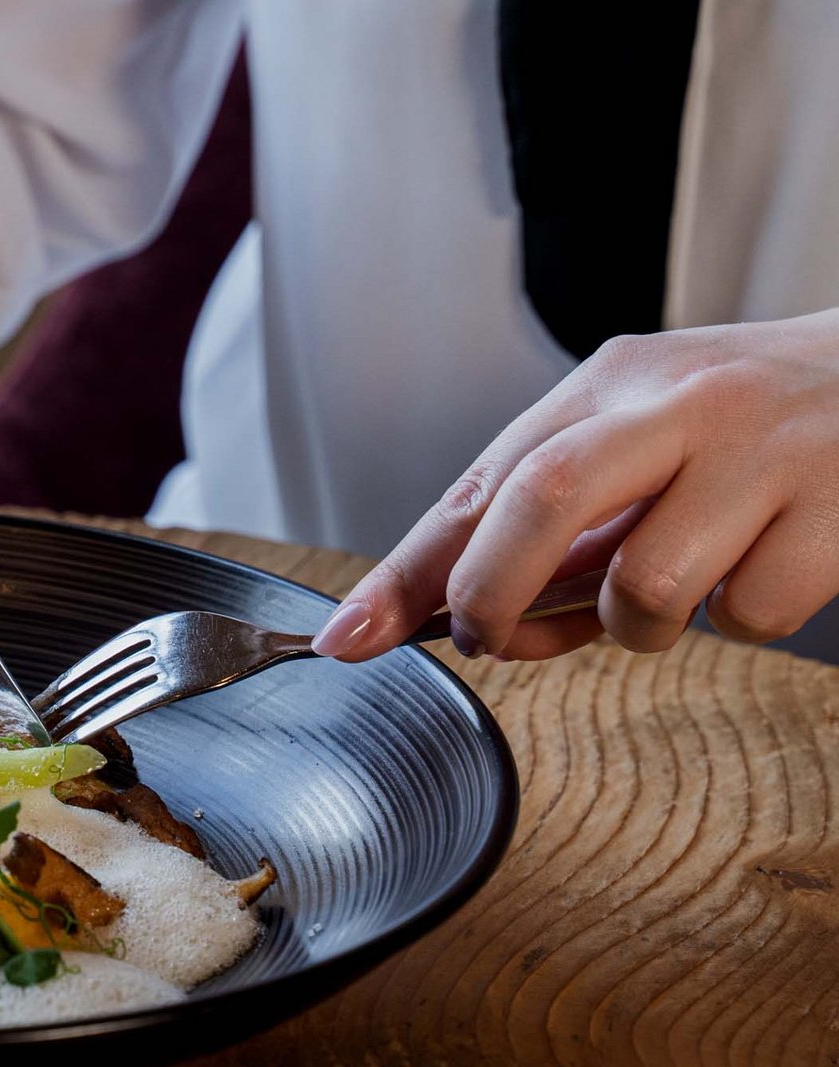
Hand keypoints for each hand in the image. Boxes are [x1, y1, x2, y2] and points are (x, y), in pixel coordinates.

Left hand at [314, 307, 838, 661]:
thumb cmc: (745, 428)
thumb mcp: (638, 438)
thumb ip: (553, 522)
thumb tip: (458, 622)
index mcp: (609, 387)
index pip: (480, 483)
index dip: (405, 571)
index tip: (345, 637)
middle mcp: (679, 406)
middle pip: (541, 499)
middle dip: (491, 592)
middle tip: (490, 637)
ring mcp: (761, 455)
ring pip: (646, 588)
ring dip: (634, 630)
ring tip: (670, 596)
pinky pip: (749, 614)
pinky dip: (741, 620)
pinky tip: (763, 570)